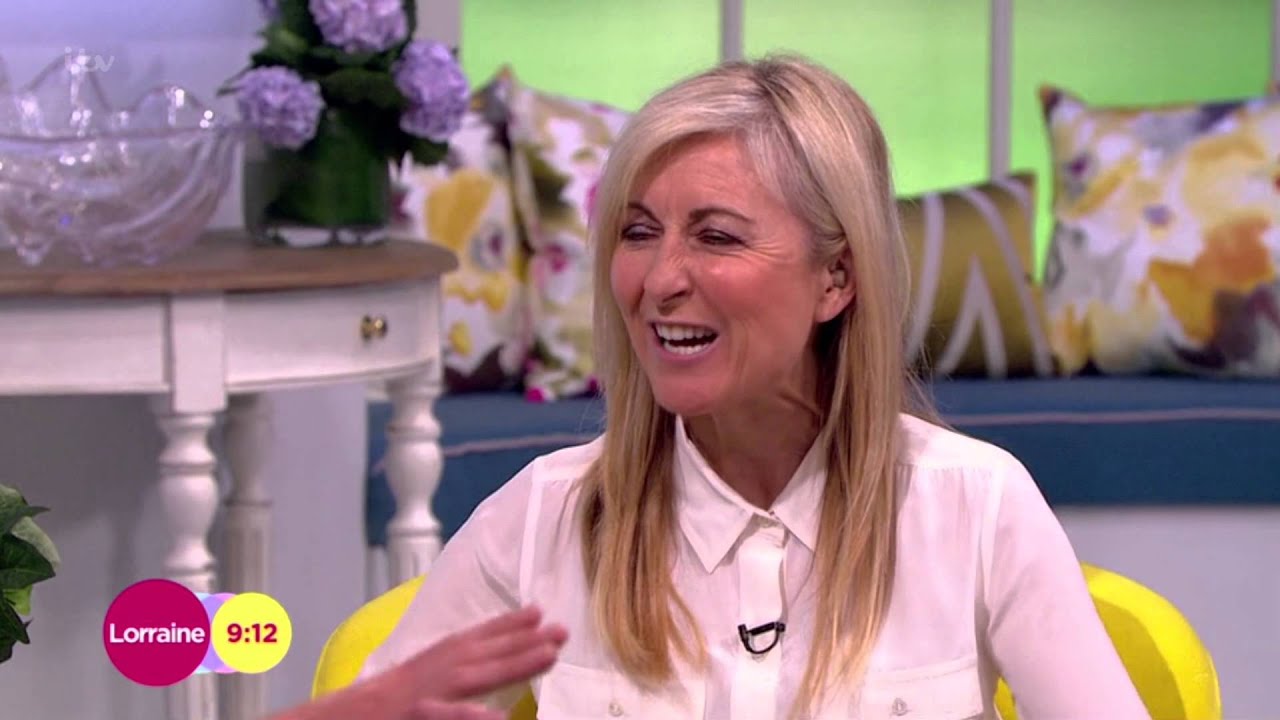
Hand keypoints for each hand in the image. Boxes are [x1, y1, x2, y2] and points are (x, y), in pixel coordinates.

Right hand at [267, 606, 565, 719]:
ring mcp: (429, 696)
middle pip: (486, 652)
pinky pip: (452, 718)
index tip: (540, 611)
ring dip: (513, 663)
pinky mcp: (420, 719)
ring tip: (548, 656)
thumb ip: (458, 658)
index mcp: (438, 658)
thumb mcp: (424, 672)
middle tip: (562, 631)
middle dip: (525, 640)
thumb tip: (498, 650)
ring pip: (477, 677)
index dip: (510, 623)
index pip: (478, 636)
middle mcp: (436, 670)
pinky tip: (500, 718)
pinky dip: (474, 716)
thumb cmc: (388, 701)